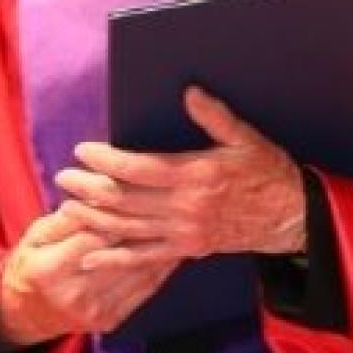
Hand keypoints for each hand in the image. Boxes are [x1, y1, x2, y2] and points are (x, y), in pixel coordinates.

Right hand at [0, 210, 176, 348]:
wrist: (28, 312)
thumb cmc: (32, 263)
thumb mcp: (36, 234)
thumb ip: (67, 218)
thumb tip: (97, 197)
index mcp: (50, 269)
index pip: (94, 236)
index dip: (120, 212)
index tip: (142, 191)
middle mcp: (74, 294)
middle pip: (121, 254)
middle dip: (148, 227)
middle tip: (172, 203)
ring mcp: (95, 311)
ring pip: (138, 272)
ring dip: (162, 247)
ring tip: (181, 222)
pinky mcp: (110, 320)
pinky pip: (144, 290)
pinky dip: (161, 268)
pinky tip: (173, 249)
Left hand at [54, 86, 305, 267]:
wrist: (290, 216)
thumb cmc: (267, 172)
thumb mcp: (246, 138)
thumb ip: (215, 116)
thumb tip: (189, 92)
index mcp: (196, 175)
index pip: (139, 168)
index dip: (106, 160)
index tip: (83, 151)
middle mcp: (185, 207)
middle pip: (125, 199)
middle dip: (89, 188)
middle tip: (62, 178)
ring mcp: (184, 233)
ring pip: (128, 228)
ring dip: (94, 219)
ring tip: (67, 207)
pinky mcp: (186, 250)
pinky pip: (144, 259)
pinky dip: (114, 260)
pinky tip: (89, 257)